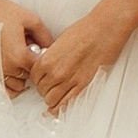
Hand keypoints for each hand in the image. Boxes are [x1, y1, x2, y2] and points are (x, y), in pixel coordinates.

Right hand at [0, 0, 50, 95]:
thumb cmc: (1, 11)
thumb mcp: (31, 19)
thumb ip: (45, 36)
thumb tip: (51, 48)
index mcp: (20, 56)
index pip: (40, 70)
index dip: (43, 61)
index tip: (40, 51)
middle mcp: (7, 67)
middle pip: (29, 80)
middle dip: (32, 68)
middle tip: (29, 52)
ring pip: (16, 87)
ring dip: (21, 78)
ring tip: (20, 62)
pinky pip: (1, 87)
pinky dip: (9, 84)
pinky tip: (12, 71)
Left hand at [31, 0, 137, 115]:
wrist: (104, 29)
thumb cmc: (85, 31)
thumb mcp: (59, 42)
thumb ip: (51, 57)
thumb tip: (47, 67)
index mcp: (47, 59)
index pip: (33, 78)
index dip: (37, 81)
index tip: (41, 81)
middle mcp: (55, 72)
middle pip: (41, 91)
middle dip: (44, 91)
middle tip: (49, 88)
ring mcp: (69, 80)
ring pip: (51, 100)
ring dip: (52, 100)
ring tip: (55, 97)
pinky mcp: (83, 85)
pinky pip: (66, 104)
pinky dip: (60, 109)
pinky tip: (58, 109)